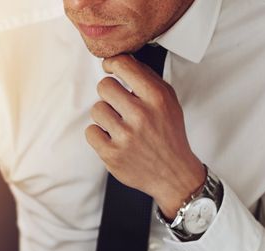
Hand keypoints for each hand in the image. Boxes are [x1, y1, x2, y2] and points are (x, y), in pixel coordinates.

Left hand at [85, 54, 205, 218]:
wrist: (174, 174)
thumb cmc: (169, 135)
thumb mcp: (169, 101)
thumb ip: (147, 79)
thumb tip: (121, 61)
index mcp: (156, 98)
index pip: (123, 65)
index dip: (112, 63)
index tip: (110, 68)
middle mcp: (141, 115)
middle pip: (104, 86)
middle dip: (109, 93)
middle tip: (118, 104)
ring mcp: (125, 136)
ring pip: (96, 109)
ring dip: (105, 116)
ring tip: (119, 124)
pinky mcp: (112, 155)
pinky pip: (90, 132)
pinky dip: (99, 135)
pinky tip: (113, 139)